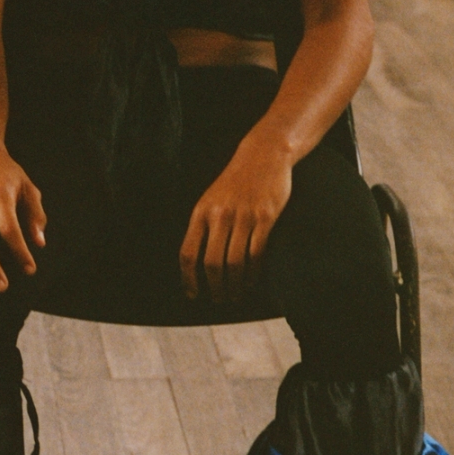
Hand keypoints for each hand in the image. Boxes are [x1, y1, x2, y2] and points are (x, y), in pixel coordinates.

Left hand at [180, 126, 292, 302]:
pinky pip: (256, 253)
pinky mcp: (265, 218)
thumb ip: (204, 225)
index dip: (188, 278)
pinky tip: (251, 281)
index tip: (193, 294)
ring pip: (235, 262)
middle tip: (219, 299)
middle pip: (212, 263)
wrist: (263, 155)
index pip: (189, 253)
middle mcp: (219, 216)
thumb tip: (197, 260)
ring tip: (235, 294)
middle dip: (215, 287)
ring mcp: (243, 217)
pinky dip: (253, 272)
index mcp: (201, 212)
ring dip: (234, 285)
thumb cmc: (236, 181)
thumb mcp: (211, 198)